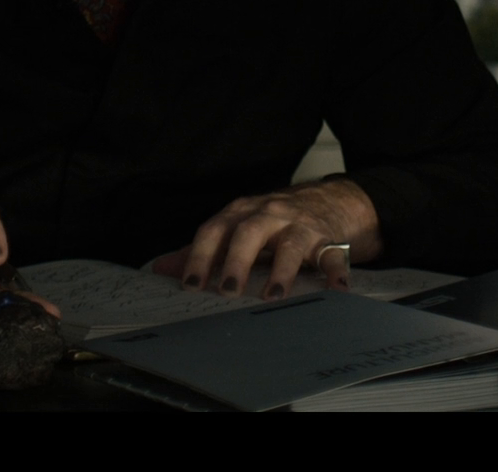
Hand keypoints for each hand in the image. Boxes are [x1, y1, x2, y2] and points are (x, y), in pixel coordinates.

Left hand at [151, 179, 382, 301]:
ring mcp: (299, 225)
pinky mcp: (327, 238)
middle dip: (236, 261)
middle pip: (249, 232)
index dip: (200, 256)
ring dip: (282, 271)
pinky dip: (335, 271)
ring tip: (273, 297)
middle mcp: (268, 214)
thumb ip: (203, 250)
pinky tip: (336, 290)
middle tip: (227, 291)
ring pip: (290, 244)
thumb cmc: (272, 222)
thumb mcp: (236, 229)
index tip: (190, 285)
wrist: (326, 201)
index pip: (214, 230)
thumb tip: (161, 269)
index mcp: (240, 213)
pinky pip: (332, 254)